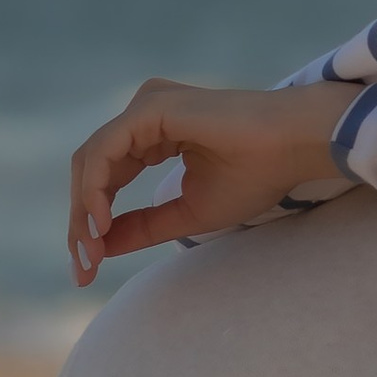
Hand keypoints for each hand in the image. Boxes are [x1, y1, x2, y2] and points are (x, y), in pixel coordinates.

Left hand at [67, 80, 349, 284]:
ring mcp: (146, 106)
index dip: (91, 225)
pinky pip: (105, 151)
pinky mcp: (150, 107)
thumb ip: (143, 227)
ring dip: (83, 211)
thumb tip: (98, 247)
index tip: (88, 271)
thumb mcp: (189, 212)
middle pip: (91, 172)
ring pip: (91, 162)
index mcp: (153, 134)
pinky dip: (96, 189)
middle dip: (80, 223)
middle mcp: (144, 114)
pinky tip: (99, 222)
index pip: (106, 180)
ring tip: (90, 253)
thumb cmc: (257, 174)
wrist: (296, 145)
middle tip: (83, 270)